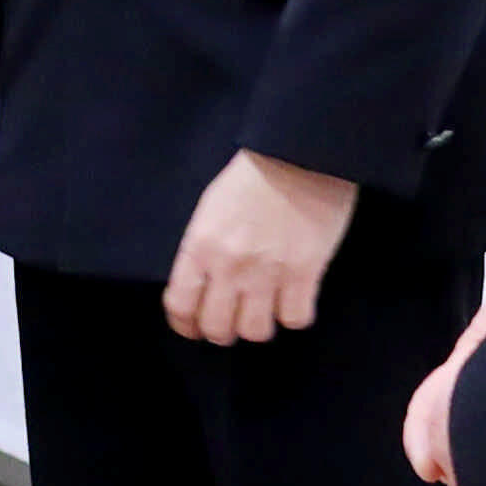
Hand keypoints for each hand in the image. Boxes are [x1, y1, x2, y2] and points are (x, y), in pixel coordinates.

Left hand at [163, 151, 358, 345]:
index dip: (185, 325)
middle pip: (217, 328)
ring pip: (256, 331)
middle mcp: (229, 266)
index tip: (193, 328)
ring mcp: (268, 272)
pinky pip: (295, 318)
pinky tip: (293, 300)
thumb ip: (203, 248)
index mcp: (200, 246)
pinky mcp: (306, 272)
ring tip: (263, 312)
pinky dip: (294, 315)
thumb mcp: (210, 209)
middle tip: (231, 323)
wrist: (300, 153)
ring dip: (258, 327)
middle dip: (221, 332)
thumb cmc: (252, 176)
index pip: (180, 305)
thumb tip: (202, 284)